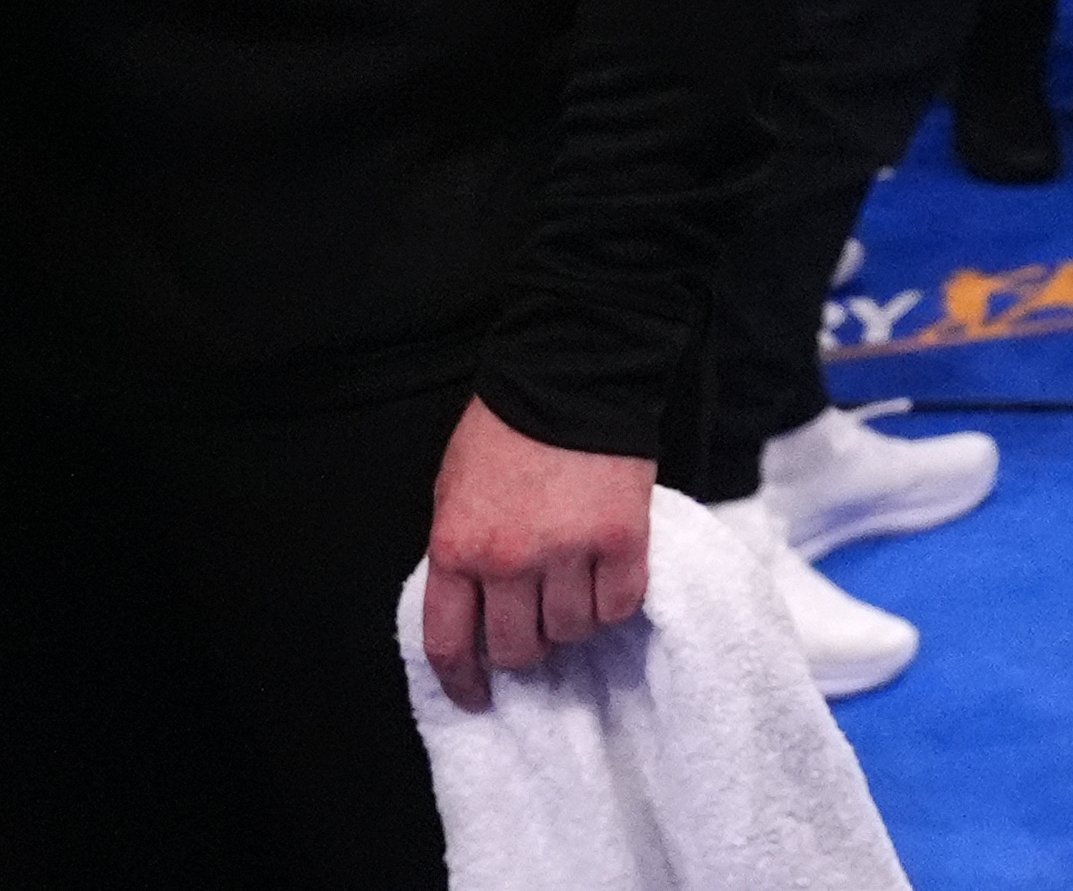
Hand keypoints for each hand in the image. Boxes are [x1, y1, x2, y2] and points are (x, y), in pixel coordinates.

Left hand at [418, 398, 654, 712]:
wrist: (571, 377)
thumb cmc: (505, 432)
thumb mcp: (453, 493)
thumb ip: (460, 553)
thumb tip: (476, 607)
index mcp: (457, 549)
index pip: (450, 643)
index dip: (463, 682)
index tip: (477, 696)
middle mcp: (509, 561)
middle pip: (518, 648)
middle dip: (527, 649)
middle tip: (538, 629)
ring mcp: (568, 551)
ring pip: (571, 631)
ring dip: (573, 623)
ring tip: (576, 592)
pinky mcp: (623, 539)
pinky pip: (619, 604)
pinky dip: (614, 603)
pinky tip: (609, 581)